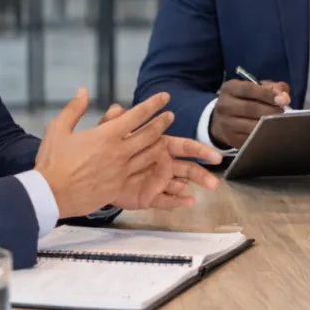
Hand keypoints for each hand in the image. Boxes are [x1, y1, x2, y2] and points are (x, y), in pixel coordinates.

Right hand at [34, 90, 192, 217]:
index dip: (153, 104)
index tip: (165, 96)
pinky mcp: (120, 188)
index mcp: (107, 135)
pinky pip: (143, 176)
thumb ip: (73, 109)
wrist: (50, 195)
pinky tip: (156, 165)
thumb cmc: (52, 161)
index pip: (137, 115)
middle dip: (162, 123)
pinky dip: (153, 168)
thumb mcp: (58, 129)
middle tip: (170, 116)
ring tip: (166, 139)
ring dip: (160, 145)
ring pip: (150, 156)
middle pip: (149, 135)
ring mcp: (122, 172)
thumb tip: (83, 91)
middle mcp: (119, 152)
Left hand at [99, 104, 223, 209]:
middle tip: (215, 182)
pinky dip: (176, 201)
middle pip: (187, 168)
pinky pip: (164, 201)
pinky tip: (188, 202)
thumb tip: (117, 107)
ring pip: (180, 185)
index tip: (215, 157)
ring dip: (193, 187)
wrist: (94, 175)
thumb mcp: (107, 133)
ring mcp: (157, 183)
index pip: (184, 147)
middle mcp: (163, 165)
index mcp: (160, 147)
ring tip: (204, 192)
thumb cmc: (106, 150)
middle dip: (202, 174)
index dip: (200, 151)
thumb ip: (114, 122)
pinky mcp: (148, 198)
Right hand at [209, 79, 290, 148]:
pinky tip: (272, 132)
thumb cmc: (246, 100)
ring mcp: (226, 124)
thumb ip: (274, 88)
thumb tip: (285, 98)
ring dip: (268, 124)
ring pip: (251, 125)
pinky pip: (251, 138)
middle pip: (250, 108)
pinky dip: (264, 135)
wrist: (224, 120)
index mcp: (229, 89)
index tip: (282, 100)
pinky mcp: (232, 139)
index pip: (248, 89)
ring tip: (279, 122)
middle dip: (271, 110)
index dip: (267, 94)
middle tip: (283, 112)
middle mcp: (224, 105)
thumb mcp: (256, 88)